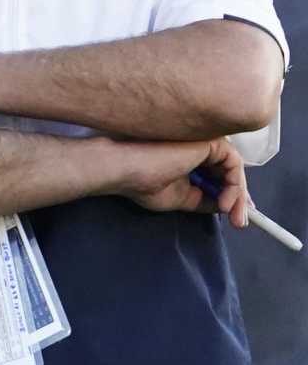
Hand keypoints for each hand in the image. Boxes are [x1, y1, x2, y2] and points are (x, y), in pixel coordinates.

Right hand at [115, 137, 249, 227]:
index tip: (237, 216)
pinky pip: (234, 163)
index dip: (232, 194)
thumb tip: (225, 207)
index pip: (219, 174)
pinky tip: (226, 202)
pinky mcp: (208, 141)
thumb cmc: (141, 182)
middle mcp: (197, 147)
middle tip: (240, 222)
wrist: (124, 169)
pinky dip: (235, 185)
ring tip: (234, 216)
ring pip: (234, 167)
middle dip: (240, 198)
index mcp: (188, 158)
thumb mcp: (180, 198)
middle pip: (229, 170)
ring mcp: (202, 142)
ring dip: (239, 195)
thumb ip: (203, 200)